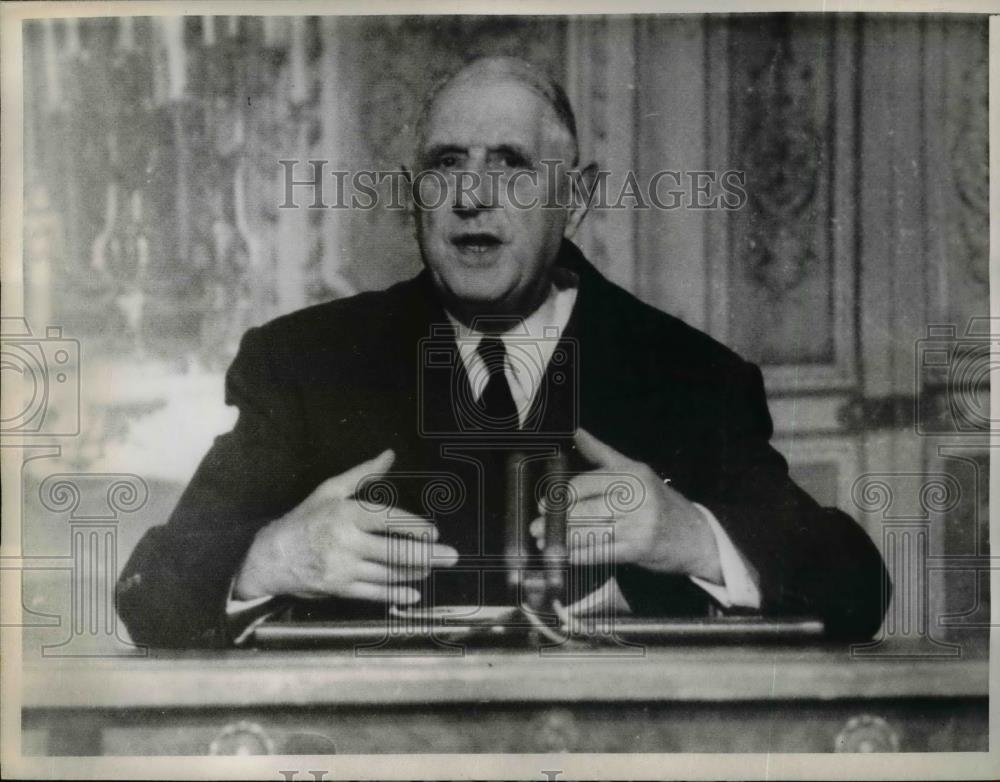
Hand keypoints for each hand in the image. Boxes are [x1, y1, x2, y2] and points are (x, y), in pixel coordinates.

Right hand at [234, 449, 458, 602]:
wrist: (272, 557)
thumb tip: (389, 455)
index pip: (387, 519)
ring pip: (387, 573)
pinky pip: (373, 593)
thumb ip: (363, 475)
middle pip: (394, 550)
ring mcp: (342, 568)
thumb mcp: (330, 490)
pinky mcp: (339, 588)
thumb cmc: (305, 519)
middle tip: (451, 556)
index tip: (433, 531)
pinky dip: (395, 595)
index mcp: (345, 514)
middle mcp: (345, 542)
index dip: (413, 526)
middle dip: (427, 555)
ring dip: (415, 572)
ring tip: (433, 569)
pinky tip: (413, 595)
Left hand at [530, 429, 721, 582]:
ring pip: (590, 532)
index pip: (585, 484)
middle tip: (537, 527)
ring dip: (563, 541)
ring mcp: (639, 525)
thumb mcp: (634, 470)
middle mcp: (636, 497)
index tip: (544, 505)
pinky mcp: (639, 550)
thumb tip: (575, 432)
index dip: (560, 496)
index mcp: (632, 475)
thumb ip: (600, 453)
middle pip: (585, 509)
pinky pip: (601, 553)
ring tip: (546, 543)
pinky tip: (566, 556)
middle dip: (557, 521)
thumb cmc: (659, 501)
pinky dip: (580, 556)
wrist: (695, 535)